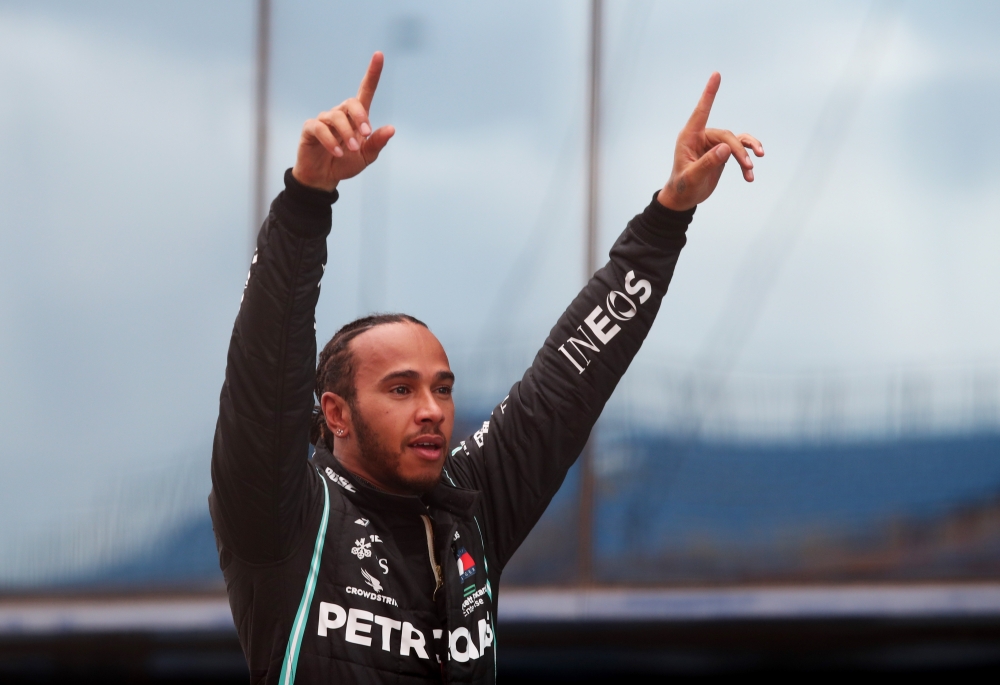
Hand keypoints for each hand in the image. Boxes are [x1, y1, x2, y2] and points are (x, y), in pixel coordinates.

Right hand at [292, 52, 395, 191]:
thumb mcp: (367, 156)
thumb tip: (391, 129)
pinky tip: (338, 152)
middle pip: (351, 103)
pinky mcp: (310, 129)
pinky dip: (331, 140)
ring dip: (347, 134)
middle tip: (365, 136)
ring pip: (336, 117)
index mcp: (356, 117)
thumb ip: (377, 143)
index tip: (379, 54)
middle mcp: (340, 114)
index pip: (365, 90)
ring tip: (352, 149)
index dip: (372, 73)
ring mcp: (324, 119)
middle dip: (360, 118)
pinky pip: (320, 128)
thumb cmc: (346, 163)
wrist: (324, 178)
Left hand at [657, 73, 762, 211]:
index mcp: (689, 137)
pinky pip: (739, 151)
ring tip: (751, 170)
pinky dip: (746, 162)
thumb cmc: (682, 187)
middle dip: (739, 151)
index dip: (709, 93)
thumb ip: (708, 163)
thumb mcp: (692, 177)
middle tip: (748, 166)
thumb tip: (726, 149)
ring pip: (736, 142)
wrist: (683, 199)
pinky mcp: (721, 153)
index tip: (716, 74)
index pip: (701, 111)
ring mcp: (713, 144)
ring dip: (746, 154)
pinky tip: (749, 176)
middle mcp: (702, 137)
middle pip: (727, 136)